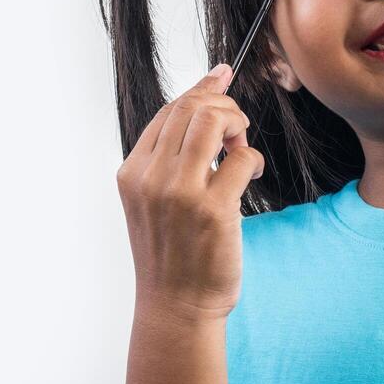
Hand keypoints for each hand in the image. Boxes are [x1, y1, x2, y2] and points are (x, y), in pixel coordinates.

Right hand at [115, 64, 263, 321]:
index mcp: (132, 173)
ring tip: (240, 144)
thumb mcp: (150, 201)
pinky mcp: (214, 210)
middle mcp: (151, 178)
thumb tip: (200, 107)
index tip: (221, 75)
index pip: (168, 111)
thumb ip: (166, 160)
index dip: (200, 88)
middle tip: (236, 126)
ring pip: (213, 120)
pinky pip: (242, 159)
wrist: (176, 307)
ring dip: (236, 122)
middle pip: (191, 107)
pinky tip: (247, 174)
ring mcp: (181, 194)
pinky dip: (252, 158)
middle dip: (222, 103)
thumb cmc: (170, 253)